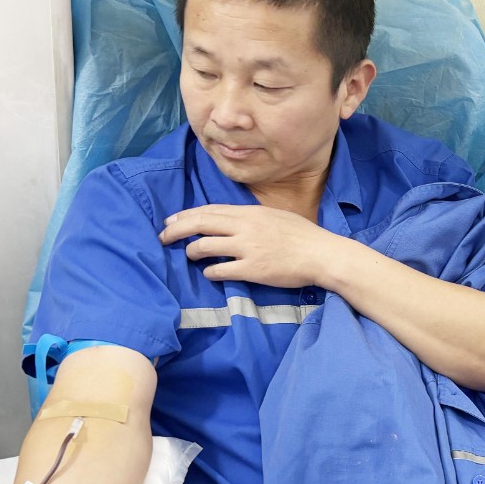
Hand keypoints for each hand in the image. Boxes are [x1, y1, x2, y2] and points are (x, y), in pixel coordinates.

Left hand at [160, 205, 336, 287]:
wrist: (321, 254)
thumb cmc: (303, 235)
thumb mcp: (276, 217)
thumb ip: (252, 218)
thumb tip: (233, 222)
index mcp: (250, 213)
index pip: (210, 210)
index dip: (187, 215)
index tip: (172, 220)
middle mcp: (245, 227)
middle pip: (200, 224)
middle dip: (176, 229)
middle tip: (163, 237)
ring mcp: (247, 248)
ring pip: (205, 246)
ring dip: (191, 251)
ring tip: (188, 255)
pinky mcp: (252, 269)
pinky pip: (220, 270)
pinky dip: (209, 272)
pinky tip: (208, 273)